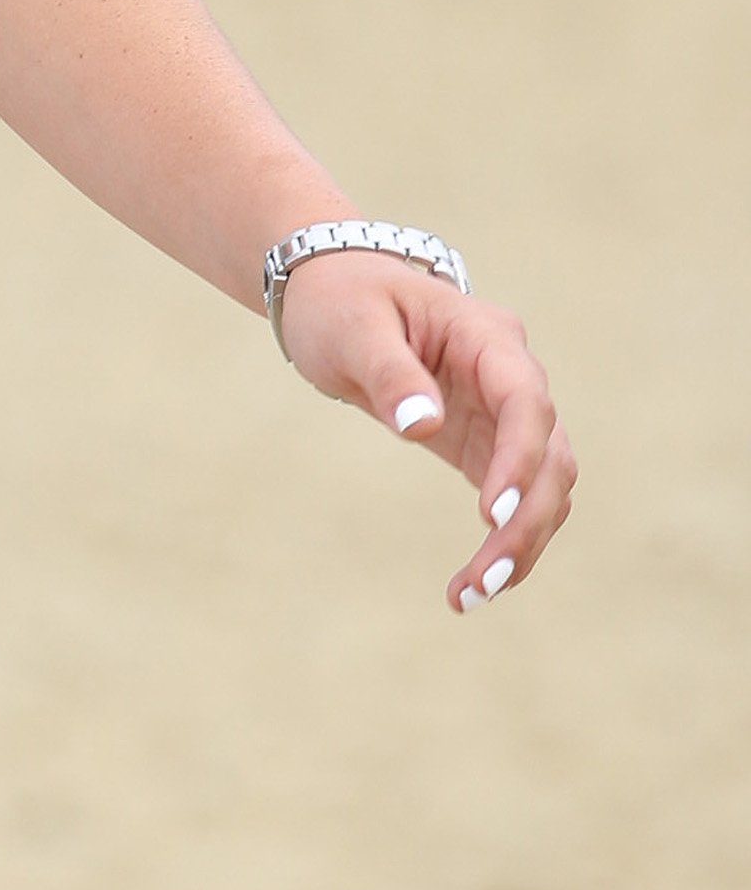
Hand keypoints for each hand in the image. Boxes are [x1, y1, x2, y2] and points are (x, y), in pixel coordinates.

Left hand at [276, 252, 576, 614]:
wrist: (337, 293)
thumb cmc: (342, 302)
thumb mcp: (353, 329)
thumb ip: (390, 373)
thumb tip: (421, 425)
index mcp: (486, 336)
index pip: (526, 401)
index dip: (520, 458)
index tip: (492, 513)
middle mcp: (511, 375)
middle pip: (550, 455)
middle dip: (526, 522)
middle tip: (483, 582)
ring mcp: (505, 410)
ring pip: (545, 484)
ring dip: (522, 541)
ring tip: (471, 596)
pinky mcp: (487, 441)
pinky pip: (515, 495)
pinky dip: (504, 537)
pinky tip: (475, 583)